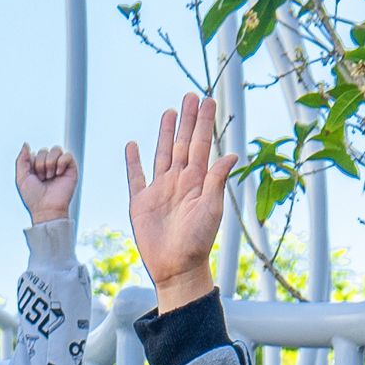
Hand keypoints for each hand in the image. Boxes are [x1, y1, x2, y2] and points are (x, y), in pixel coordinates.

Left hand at [15, 144, 76, 226]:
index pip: (35, 153)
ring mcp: (60, 167)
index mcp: (37, 167)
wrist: (46, 208)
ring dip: (50, 163)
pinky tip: (58, 173)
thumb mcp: (21, 178)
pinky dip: (61, 162)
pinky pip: (67, 155)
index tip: (33, 177)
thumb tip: (26, 144)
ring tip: (49, 176)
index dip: (32, 163)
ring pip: (56, 149)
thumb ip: (21, 160)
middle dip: (40, 164)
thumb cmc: (33, 197)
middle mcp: (49, 166)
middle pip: (44, 150)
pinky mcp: (71, 169)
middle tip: (42, 179)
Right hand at [123, 92, 228, 312]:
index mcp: (197, 181)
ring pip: (162, 154)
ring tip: (169, 112)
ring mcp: (159, 190)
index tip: (207, 100)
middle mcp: (179, 181)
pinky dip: (134, 161)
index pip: (201, 144)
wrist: (176, 267)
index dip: (203, 122)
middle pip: (182, 143)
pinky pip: (136, 177)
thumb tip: (232, 154)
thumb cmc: (197, 242)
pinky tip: (133, 145)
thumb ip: (217, 180)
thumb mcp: (212, 209)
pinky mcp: (140, 202)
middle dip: (187, 120)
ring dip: (164, 133)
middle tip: (190, 96)